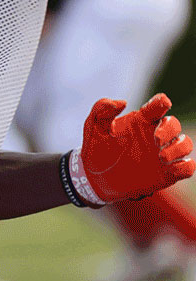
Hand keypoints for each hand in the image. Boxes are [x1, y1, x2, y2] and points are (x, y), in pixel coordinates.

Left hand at [70, 93, 193, 205]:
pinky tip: (169, 169)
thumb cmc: (96, 148)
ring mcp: (162, 154)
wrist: (94, 178)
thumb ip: (101, 110)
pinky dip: (184, 167)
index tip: (161, 104)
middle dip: (170, 129)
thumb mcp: (93, 127)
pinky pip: (187, 168)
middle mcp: (155, 135)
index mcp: (141, 121)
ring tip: (161, 157)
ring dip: (179, 148)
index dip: (162, 102)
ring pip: (186, 144)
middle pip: (174, 124)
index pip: (158, 105)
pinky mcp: (167, 173)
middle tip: (156, 140)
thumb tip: (122, 102)